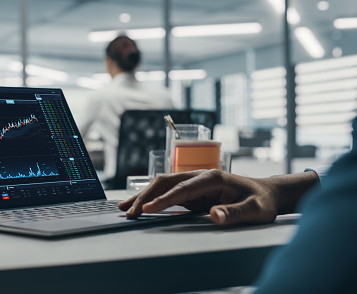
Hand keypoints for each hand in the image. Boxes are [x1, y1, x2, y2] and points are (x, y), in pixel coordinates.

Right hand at [118, 169, 317, 225]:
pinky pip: (167, 192)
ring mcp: (194, 182)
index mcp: (212, 177)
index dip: (164, 199)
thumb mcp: (255, 210)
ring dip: (143, 196)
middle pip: (165, 182)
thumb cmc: (261, 201)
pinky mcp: (192, 190)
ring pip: (162, 185)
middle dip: (145, 196)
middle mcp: (199, 175)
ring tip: (125, 208)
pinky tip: (139, 206)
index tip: (148, 209)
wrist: (266, 193)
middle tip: (130, 213)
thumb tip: (214, 216)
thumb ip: (235, 213)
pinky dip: (151, 198)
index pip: (182, 189)